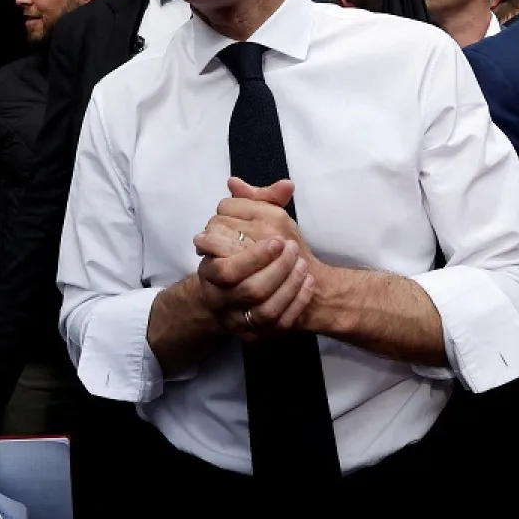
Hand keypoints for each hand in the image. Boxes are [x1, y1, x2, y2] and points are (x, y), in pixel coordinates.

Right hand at [192, 179, 316, 336]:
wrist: (235, 290)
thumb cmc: (242, 249)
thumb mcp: (248, 222)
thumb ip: (262, 201)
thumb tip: (286, 185)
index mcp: (211, 268)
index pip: (226, 268)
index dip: (253, 256)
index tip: (279, 240)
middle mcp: (219, 296)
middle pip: (247, 290)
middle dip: (276, 270)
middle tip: (294, 251)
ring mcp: (236, 318)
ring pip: (263, 311)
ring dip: (288, 286)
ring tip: (303, 266)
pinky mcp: (254, 332)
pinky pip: (277, 325)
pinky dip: (295, 303)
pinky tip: (307, 284)